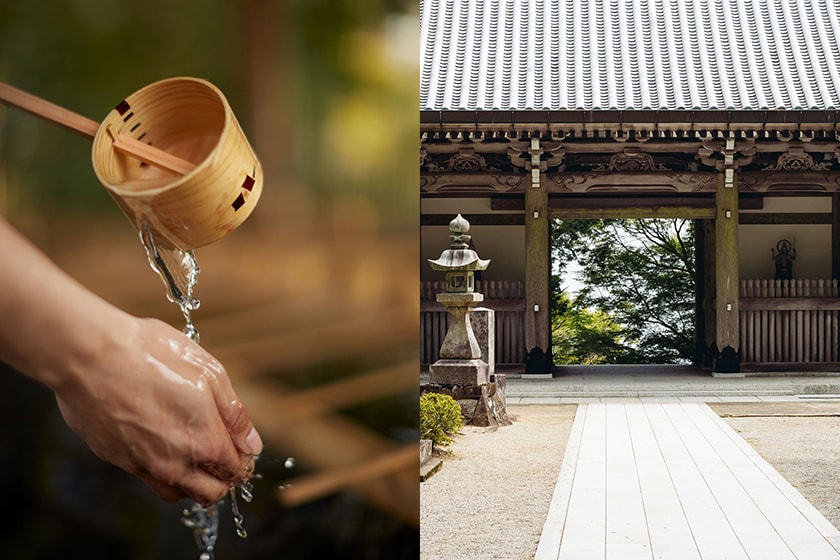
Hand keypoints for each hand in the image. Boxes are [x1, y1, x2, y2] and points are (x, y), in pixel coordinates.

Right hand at [53, 316, 262, 504]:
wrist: (90, 354)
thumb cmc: (151, 354)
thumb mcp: (209, 371)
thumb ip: (234, 413)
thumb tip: (251, 443)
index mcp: (205, 441)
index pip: (236, 469)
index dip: (243, 457)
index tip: (240, 444)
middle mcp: (175, 464)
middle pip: (211, 492)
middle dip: (223, 477)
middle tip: (221, 451)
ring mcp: (144, 466)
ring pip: (178, 493)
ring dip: (193, 480)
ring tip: (192, 450)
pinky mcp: (118, 460)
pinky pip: (148, 480)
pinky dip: (162, 471)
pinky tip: (161, 443)